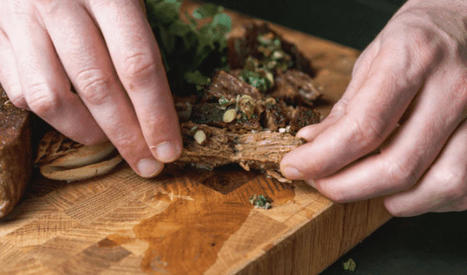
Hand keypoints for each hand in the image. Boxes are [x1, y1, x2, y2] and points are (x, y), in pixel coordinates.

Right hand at [0, 0, 181, 177]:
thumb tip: (157, 108)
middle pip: (98, 88)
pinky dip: (50, 114)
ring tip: (107, 139)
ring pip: (51, 98)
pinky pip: (19, 91)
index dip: (156, 115)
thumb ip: (138, 41)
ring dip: (85, 131)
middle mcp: (59, 3)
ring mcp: (19, 18)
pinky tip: (72, 114)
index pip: (138, 65)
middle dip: (128, 137)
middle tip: (148, 164)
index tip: (169, 149)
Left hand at [281, 0, 466, 215]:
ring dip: (392, 199)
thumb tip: (311, 143)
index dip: (321, 159)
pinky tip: (404, 186)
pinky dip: (427, 199)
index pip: (362, 127)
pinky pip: (463, 187)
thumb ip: (346, 106)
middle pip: (397, 165)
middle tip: (322, 183)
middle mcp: (453, 87)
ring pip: (439, 184)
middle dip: (347, 187)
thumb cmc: (419, 36)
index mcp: (412, 59)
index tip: (294, 168)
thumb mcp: (373, 57)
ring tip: (364, 187)